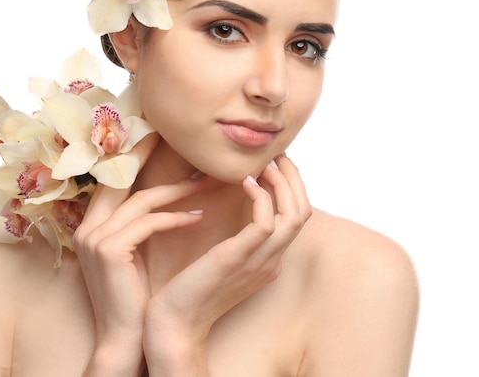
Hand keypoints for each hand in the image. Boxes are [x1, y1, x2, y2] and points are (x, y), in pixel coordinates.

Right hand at [72, 133, 206, 373]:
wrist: (124, 340)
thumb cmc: (134, 297)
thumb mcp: (132, 255)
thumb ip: (138, 225)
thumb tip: (163, 199)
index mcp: (91, 226)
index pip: (113, 183)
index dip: (133, 158)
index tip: (156, 138)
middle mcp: (87, 227)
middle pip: (120, 179)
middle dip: (145, 154)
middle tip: (174, 137)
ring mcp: (94, 238)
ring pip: (140, 200)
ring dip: (176, 191)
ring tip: (205, 183)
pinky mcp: (109, 250)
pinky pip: (149, 223)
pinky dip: (175, 218)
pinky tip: (198, 217)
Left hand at [143, 155, 311, 370]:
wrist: (174, 323)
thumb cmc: (190, 288)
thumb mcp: (222, 259)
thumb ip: (236, 237)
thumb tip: (236, 203)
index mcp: (268, 260)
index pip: (296, 217)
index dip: (290, 186)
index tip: (273, 163)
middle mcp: (272, 261)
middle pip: (303, 212)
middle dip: (293, 178)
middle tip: (275, 155)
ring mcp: (260, 261)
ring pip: (294, 214)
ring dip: (282, 182)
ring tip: (264, 164)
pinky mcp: (240, 258)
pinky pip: (267, 221)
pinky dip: (261, 196)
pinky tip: (243, 182)